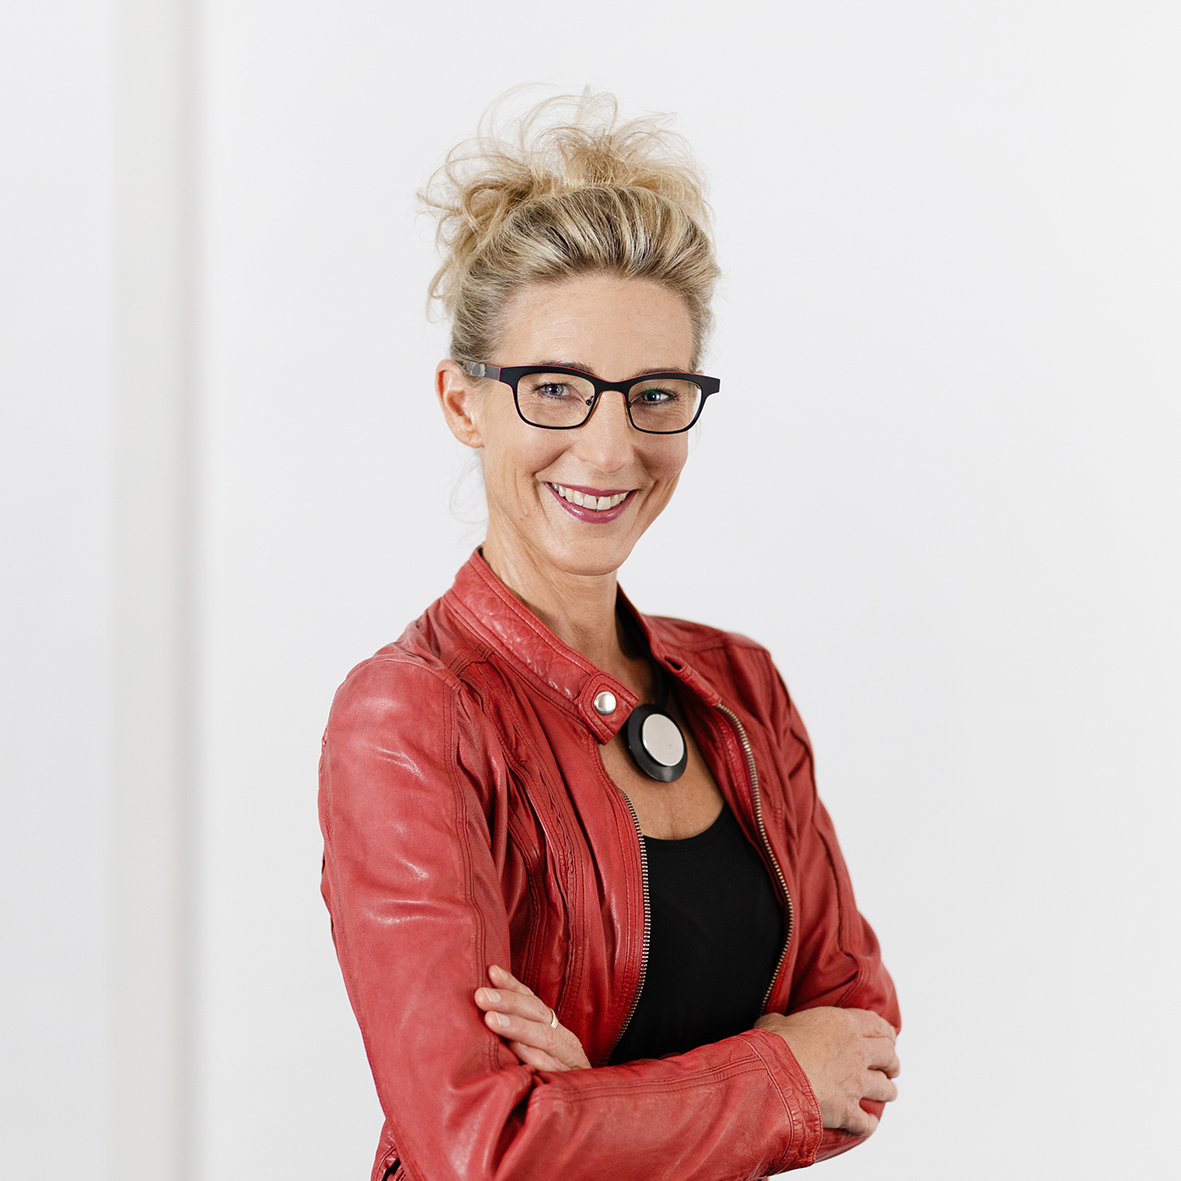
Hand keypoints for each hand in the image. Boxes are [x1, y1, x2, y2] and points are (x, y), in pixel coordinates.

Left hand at [475, 965, 590, 1071]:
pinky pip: (551, 1067)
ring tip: (491, 1019)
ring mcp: (568, 1060)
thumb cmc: (554, 1080)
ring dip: (516, 1027)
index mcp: (554, 1028)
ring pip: (543, 1038)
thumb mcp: (539, 1053)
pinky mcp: (568, 1082)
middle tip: (481, 995)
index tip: (491, 971)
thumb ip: (521, 1037)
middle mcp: (563, 1039)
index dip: (512, 985)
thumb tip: (486, 1014)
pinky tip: (517, 1050)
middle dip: (507, 1001)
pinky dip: (534, 1058)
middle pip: (536, 1013)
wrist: (591, 1109)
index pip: (532, 1000)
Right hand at [755, 1007, 899, 1137]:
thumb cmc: (774, 1045)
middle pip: (890, 1056)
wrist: (773, 1077)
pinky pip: (868, 1123)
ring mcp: (856, 1083)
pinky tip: (867, 1123)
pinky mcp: (848, 1110)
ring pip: (887, 1089)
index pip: (878, 1025)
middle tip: (888, 1066)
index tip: (887, 1036)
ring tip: (885, 1092)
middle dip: (891, 1062)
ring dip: (887, 1091)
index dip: (885, 1032)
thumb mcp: (776, 1021)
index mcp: (844, 1024)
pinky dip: (869, 1124)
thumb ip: (785, 1021)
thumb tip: (776, 1023)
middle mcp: (857, 1052)